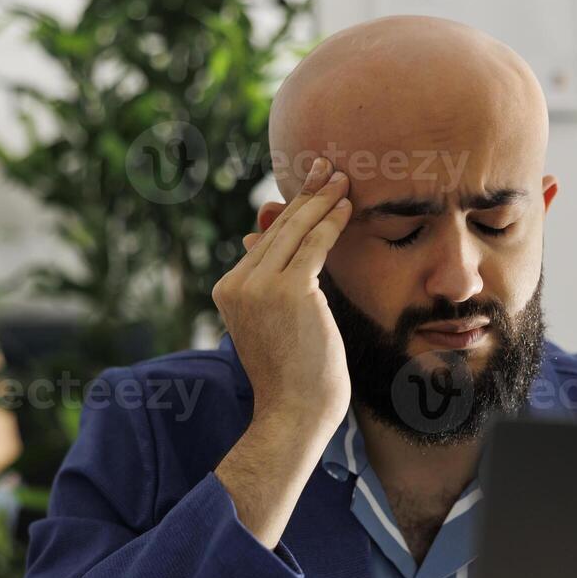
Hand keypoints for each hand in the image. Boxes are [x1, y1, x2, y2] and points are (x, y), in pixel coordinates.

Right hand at [213, 157, 352, 435]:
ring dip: (321, 200)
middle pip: (277, 229)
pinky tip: (348, 205)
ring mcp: (260, 286)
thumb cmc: (292, 375)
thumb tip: (262, 238)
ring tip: (341, 177)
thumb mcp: (275, 322)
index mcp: (228, 290)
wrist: (293, 412)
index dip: (289, 212)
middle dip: (305, 195)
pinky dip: (332, 222)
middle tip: (325, 166)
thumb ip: (272, 284)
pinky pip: (314, 245)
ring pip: (295, 232)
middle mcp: (237, 283)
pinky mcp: (288, 290)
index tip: (307, 188)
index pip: (264, 241)